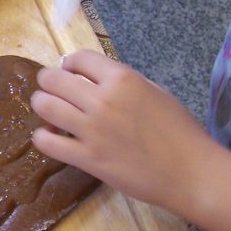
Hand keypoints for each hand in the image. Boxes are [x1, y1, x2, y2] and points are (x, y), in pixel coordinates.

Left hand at [30, 50, 217, 211]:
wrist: (189, 172)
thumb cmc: (180, 131)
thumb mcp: (156, 91)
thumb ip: (125, 82)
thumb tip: (99, 78)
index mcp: (122, 78)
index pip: (78, 58)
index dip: (69, 64)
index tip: (68, 72)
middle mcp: (102, 99)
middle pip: (53, 80)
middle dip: (48, 82)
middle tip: (51, 89)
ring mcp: (92, 129)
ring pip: (45, 106)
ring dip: (41, 105)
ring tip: (48, 111)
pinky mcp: (87, 158)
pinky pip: (47, 142)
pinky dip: (43, 137)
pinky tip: (51, 137)